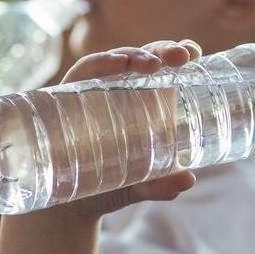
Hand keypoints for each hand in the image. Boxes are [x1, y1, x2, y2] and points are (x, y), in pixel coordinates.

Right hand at [46, 39, 202, 220]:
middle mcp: (120, 90)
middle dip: (162, 51)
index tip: (193, 53)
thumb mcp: (136, 186)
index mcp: (144, 102)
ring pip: (116, 60)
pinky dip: (100, 63)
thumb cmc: (105, 184)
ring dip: (135, 55)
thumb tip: (188, 179)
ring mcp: (94, 90)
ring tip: (152, 64)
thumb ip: (160, 185)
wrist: (61, 202)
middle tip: (181, 57)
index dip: (178, 52)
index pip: (163, 67)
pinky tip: (116, 63)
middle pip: (143, 59)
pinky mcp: (68, 96)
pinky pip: (84, 72)